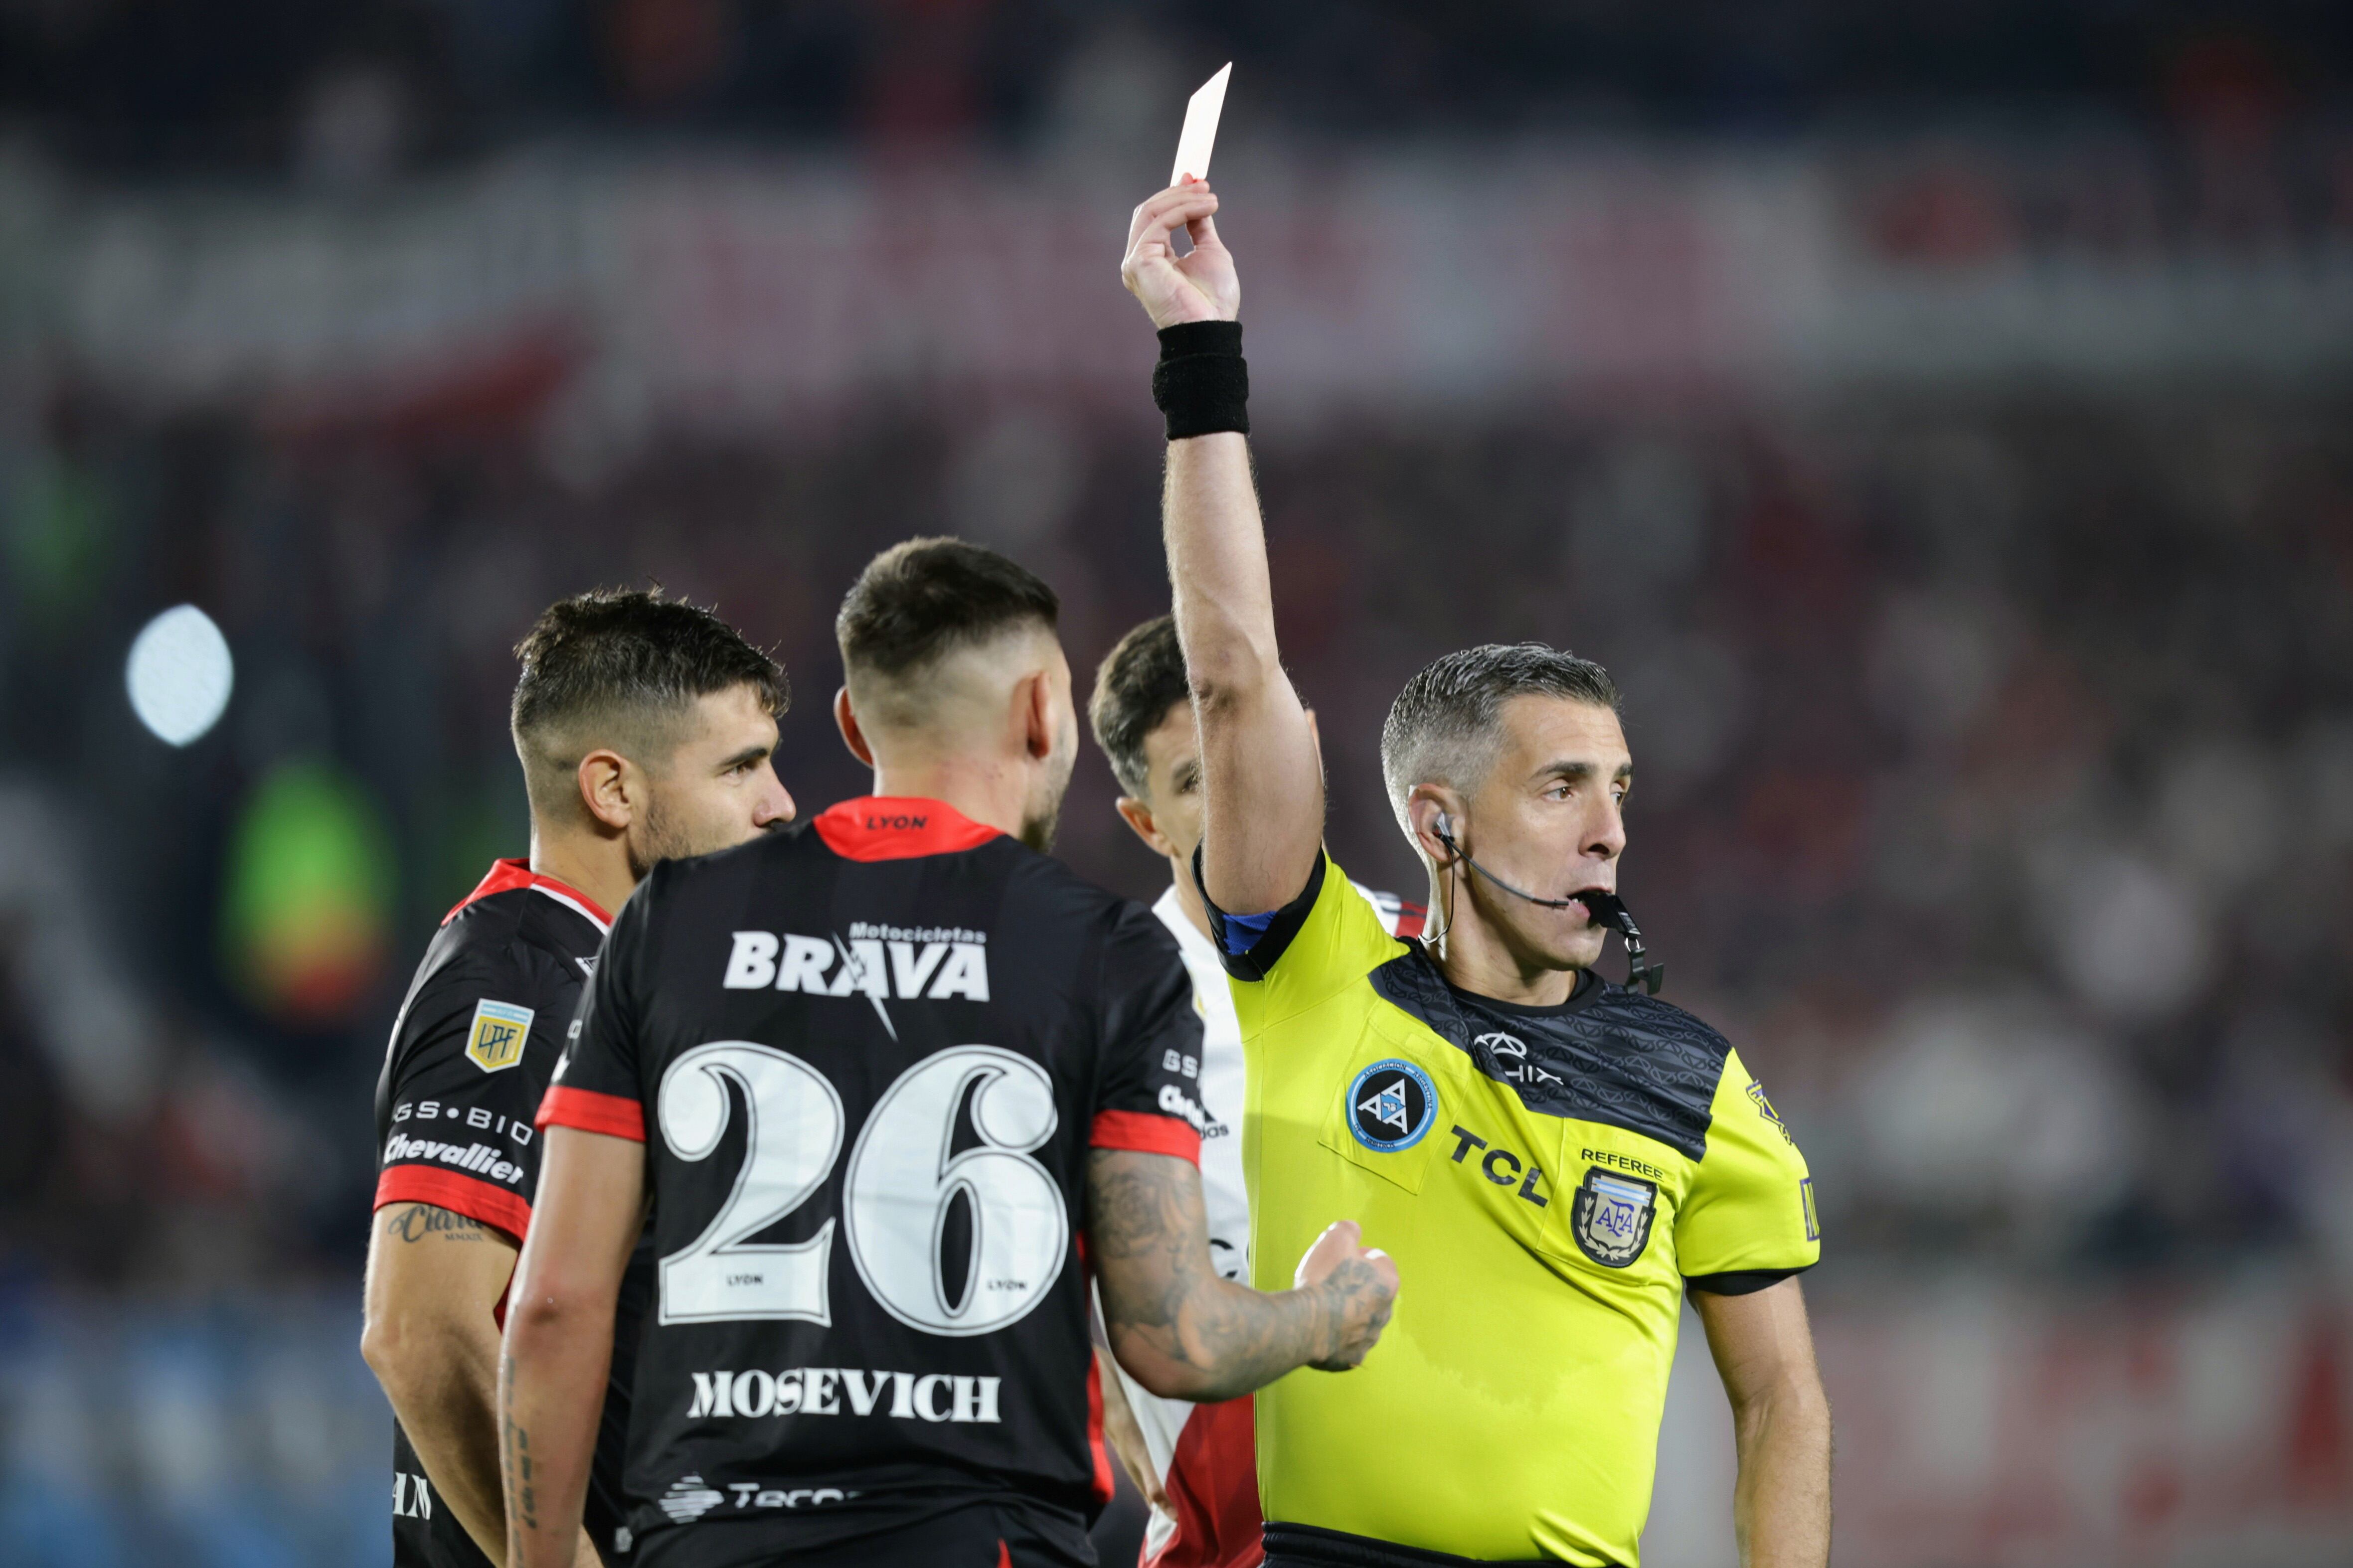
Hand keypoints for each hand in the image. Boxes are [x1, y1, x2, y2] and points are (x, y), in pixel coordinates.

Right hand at [1122, 181, 1239, 329]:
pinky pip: (1160, 222)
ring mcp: (1135, 261)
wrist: (1211, 327)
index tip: (1196, 180)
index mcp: (1152, 260)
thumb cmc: (1212, 300)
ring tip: (1211, 197)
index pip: (1155, 218)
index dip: (1174, 195)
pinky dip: (1184, 209)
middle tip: (1204, 183)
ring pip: (1152, 212)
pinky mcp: (1139, 261)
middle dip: (1177, 192)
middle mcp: (1138, 260)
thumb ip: (1199, 226)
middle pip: (1149, 210)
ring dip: (1183, 198)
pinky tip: (1206, 207)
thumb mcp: (1209, 252)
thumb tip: (1198, 198)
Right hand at [1292, 1220, 1397, 1371]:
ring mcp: (1369, 1339)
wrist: (1306, 1323)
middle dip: (1356, 1287)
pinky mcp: (1352, 1359)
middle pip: (1373, 1294)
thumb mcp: (1336, 1238)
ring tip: (1323, 1306)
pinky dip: (1336, 1337)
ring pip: (1361, 1321)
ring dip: (1347, 1313)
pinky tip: (1320, 1328)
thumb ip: (1349, 1230)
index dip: (1362, 1257)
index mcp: (1387, 1283)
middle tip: (1332, 1281)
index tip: (1345, 1258)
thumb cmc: (1325, 1279)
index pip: (1382, 1263)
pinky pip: (1346, 1345)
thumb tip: (1353, 1230)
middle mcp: (1384, 1314)